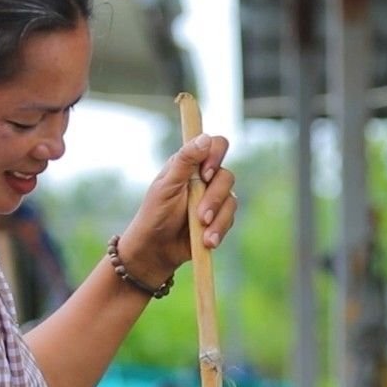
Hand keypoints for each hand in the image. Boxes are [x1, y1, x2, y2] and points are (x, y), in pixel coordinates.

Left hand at [117, 134, 238, 285]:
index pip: (216, 145)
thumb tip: (205, 138)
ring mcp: (214, 198)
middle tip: (200, 215)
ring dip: (217, 218)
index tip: (205, 175)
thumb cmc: (155, 214)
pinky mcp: (219, 218)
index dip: (216, 156)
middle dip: (214, 198)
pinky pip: (230, 219)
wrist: (156, 249)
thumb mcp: (167, 185)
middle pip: (226, 176)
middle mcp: (205, 178)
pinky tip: (207, 241)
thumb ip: (186, 161)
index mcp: (190, 164)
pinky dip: (219, 230)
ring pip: (231, 199)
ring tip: (203, 233)